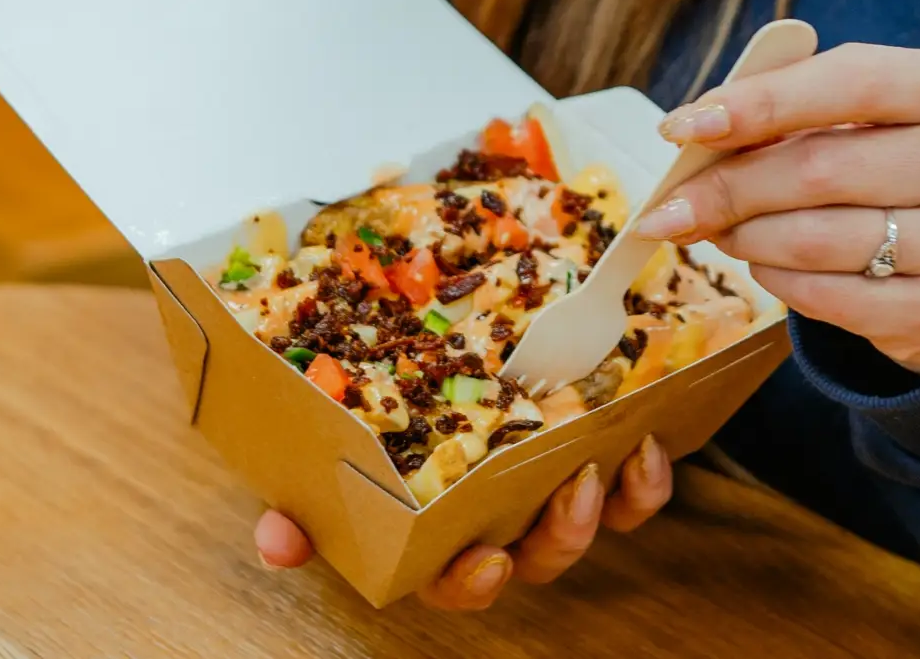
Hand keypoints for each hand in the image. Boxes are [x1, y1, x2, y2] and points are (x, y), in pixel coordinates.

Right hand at [253, 434, 672, 609]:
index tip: (485, 563)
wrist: (437, 337)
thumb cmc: (379, 405)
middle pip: (535, 555)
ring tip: (604, 460)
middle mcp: (499, 516)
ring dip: (603, 507)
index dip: (470, 582)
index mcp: (437, 526)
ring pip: (586, 522)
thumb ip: (300, 498)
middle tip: (570, 492)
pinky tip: (645, 439)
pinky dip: (645, 478)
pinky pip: (634, 488)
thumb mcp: (332, 450)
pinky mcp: (595, 448)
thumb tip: (273, 539)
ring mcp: (549, 484)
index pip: (450, 579)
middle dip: (557, 537)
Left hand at [640, 44, 919, 374]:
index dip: (759, 101)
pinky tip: (763, 264)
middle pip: (820, 169)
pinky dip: (778, 281)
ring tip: (719, 228)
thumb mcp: (883, 117)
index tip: (683, 126)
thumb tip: (697, 130)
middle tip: (671, 202)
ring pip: (817, 241)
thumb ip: (802, 106)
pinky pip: (830, 300)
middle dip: (728, 186)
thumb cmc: (911, 168)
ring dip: (745, 236)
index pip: (850, 81)